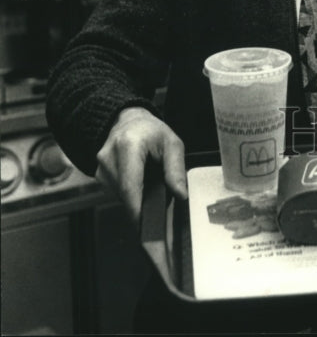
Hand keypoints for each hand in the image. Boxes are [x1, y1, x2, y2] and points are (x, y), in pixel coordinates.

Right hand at [96, 107, 187, 225]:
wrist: (126, 119)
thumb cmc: (150, 130)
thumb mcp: (171, 142)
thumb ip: (176, 168)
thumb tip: (180, 194)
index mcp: (127, 146)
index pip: (131, 188)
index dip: (139, 214)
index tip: (149, 234)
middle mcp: (108, 158)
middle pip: (126, 197)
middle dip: (144, 205)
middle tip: (160, 204)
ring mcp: (100, 168)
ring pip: (121, 198)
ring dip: (137, 197)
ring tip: (148, 180)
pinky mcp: (98, 176)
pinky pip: (117, 194)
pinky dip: (130, 193)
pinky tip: (138, 180)